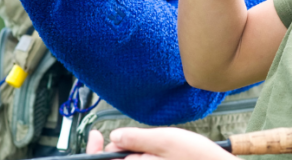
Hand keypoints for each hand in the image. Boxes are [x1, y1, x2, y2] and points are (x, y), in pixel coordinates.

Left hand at [85, 127, 234, 159]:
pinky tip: (157, 155)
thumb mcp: (165, 139)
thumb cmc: (197, 157)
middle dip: (117, 150)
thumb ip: (136, 138)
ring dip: (131, 155)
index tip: (96, 134)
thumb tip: (113, 137)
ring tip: (150, 147)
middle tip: (132, 139)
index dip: (95, 150)